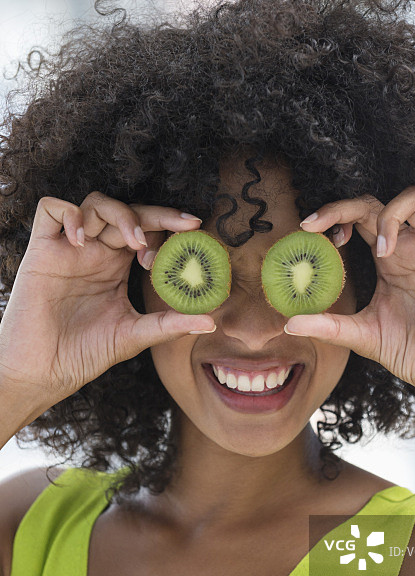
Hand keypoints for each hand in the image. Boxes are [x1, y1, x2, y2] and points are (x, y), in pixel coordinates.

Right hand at [0, 191, 215, 407]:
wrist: (44, 371)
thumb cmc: (84, 353)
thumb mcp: (134, 335)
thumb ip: (169, 324)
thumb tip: (210, 321)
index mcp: (116, 266)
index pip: (147, 231)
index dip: (169, 229)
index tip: (195, 237)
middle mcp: (95, 252)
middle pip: (127, 212)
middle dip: (158, 214)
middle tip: (185, 224)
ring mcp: (69, 249)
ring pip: (94, 204)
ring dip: (120, 215)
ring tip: (135, 244)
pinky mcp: (41, 251)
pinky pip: (50, 210)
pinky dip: (70, 214)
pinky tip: (83, 240)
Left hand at [284, 184, 414, 398]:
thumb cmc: (408, 350)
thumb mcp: (359, 334)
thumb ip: (326, 325)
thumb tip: (288, 325)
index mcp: (386, 258)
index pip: (358, 217)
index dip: (335, 214)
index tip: (310, 230)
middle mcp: (408, 246)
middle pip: (378, 201)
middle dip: (347, 207)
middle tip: (327, 231)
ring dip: (393, 213)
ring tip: (384, 250)